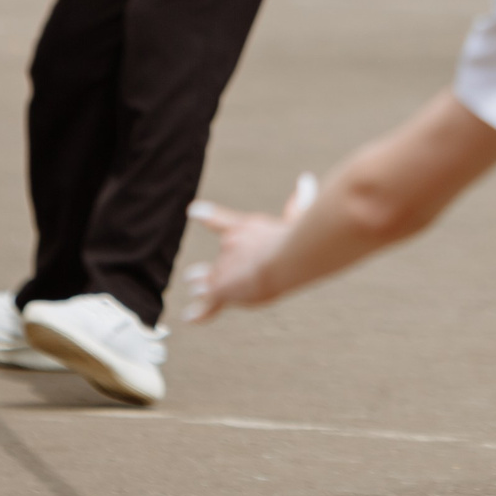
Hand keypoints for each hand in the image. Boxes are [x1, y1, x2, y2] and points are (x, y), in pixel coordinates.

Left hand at [183, 178, 315, 320]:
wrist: (280, 259)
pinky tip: (189, 317)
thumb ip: (300, 201)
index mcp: (247, 228)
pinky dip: (200, 312)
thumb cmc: (293, 238)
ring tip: (192, 284)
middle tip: (193, 274)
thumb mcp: (297, 218)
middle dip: (209, 266)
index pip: (223, 221)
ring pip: (212, 278)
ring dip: (203, 282)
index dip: (207, 216)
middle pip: (219, 256)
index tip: (192, 212)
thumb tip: (307, 178)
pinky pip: (209, 302)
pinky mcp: (222, 288)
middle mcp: (232, 245)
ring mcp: (225, 267)